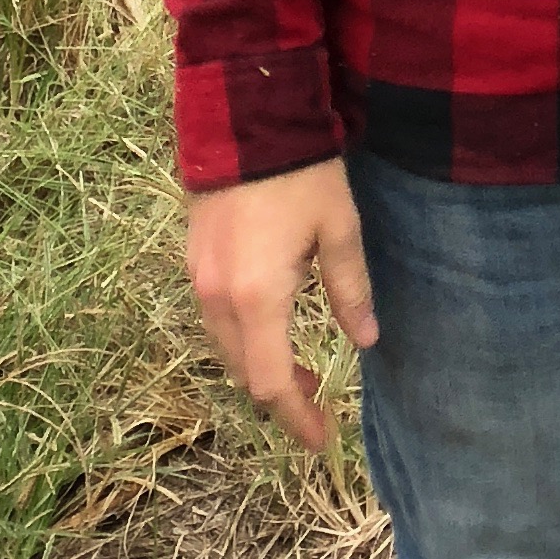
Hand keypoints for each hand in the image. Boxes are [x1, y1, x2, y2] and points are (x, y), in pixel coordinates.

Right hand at [185, 157, 379, 453]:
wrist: (244, 118)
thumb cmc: (302, 173)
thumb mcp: (339, 229)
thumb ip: (350, 290)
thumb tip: (367, 340)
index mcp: (257, 298)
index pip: (272, 383)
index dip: (296, 419)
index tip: (322, 440)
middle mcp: (218, 299)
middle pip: (245, 372)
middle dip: (280, 396)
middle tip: (318, 400)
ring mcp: (198, 280)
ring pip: (226, 349)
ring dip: (260, 367)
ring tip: (299, 368)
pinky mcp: (192, 262)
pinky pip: (215, 320)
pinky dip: (243, 339)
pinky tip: (271, 326)